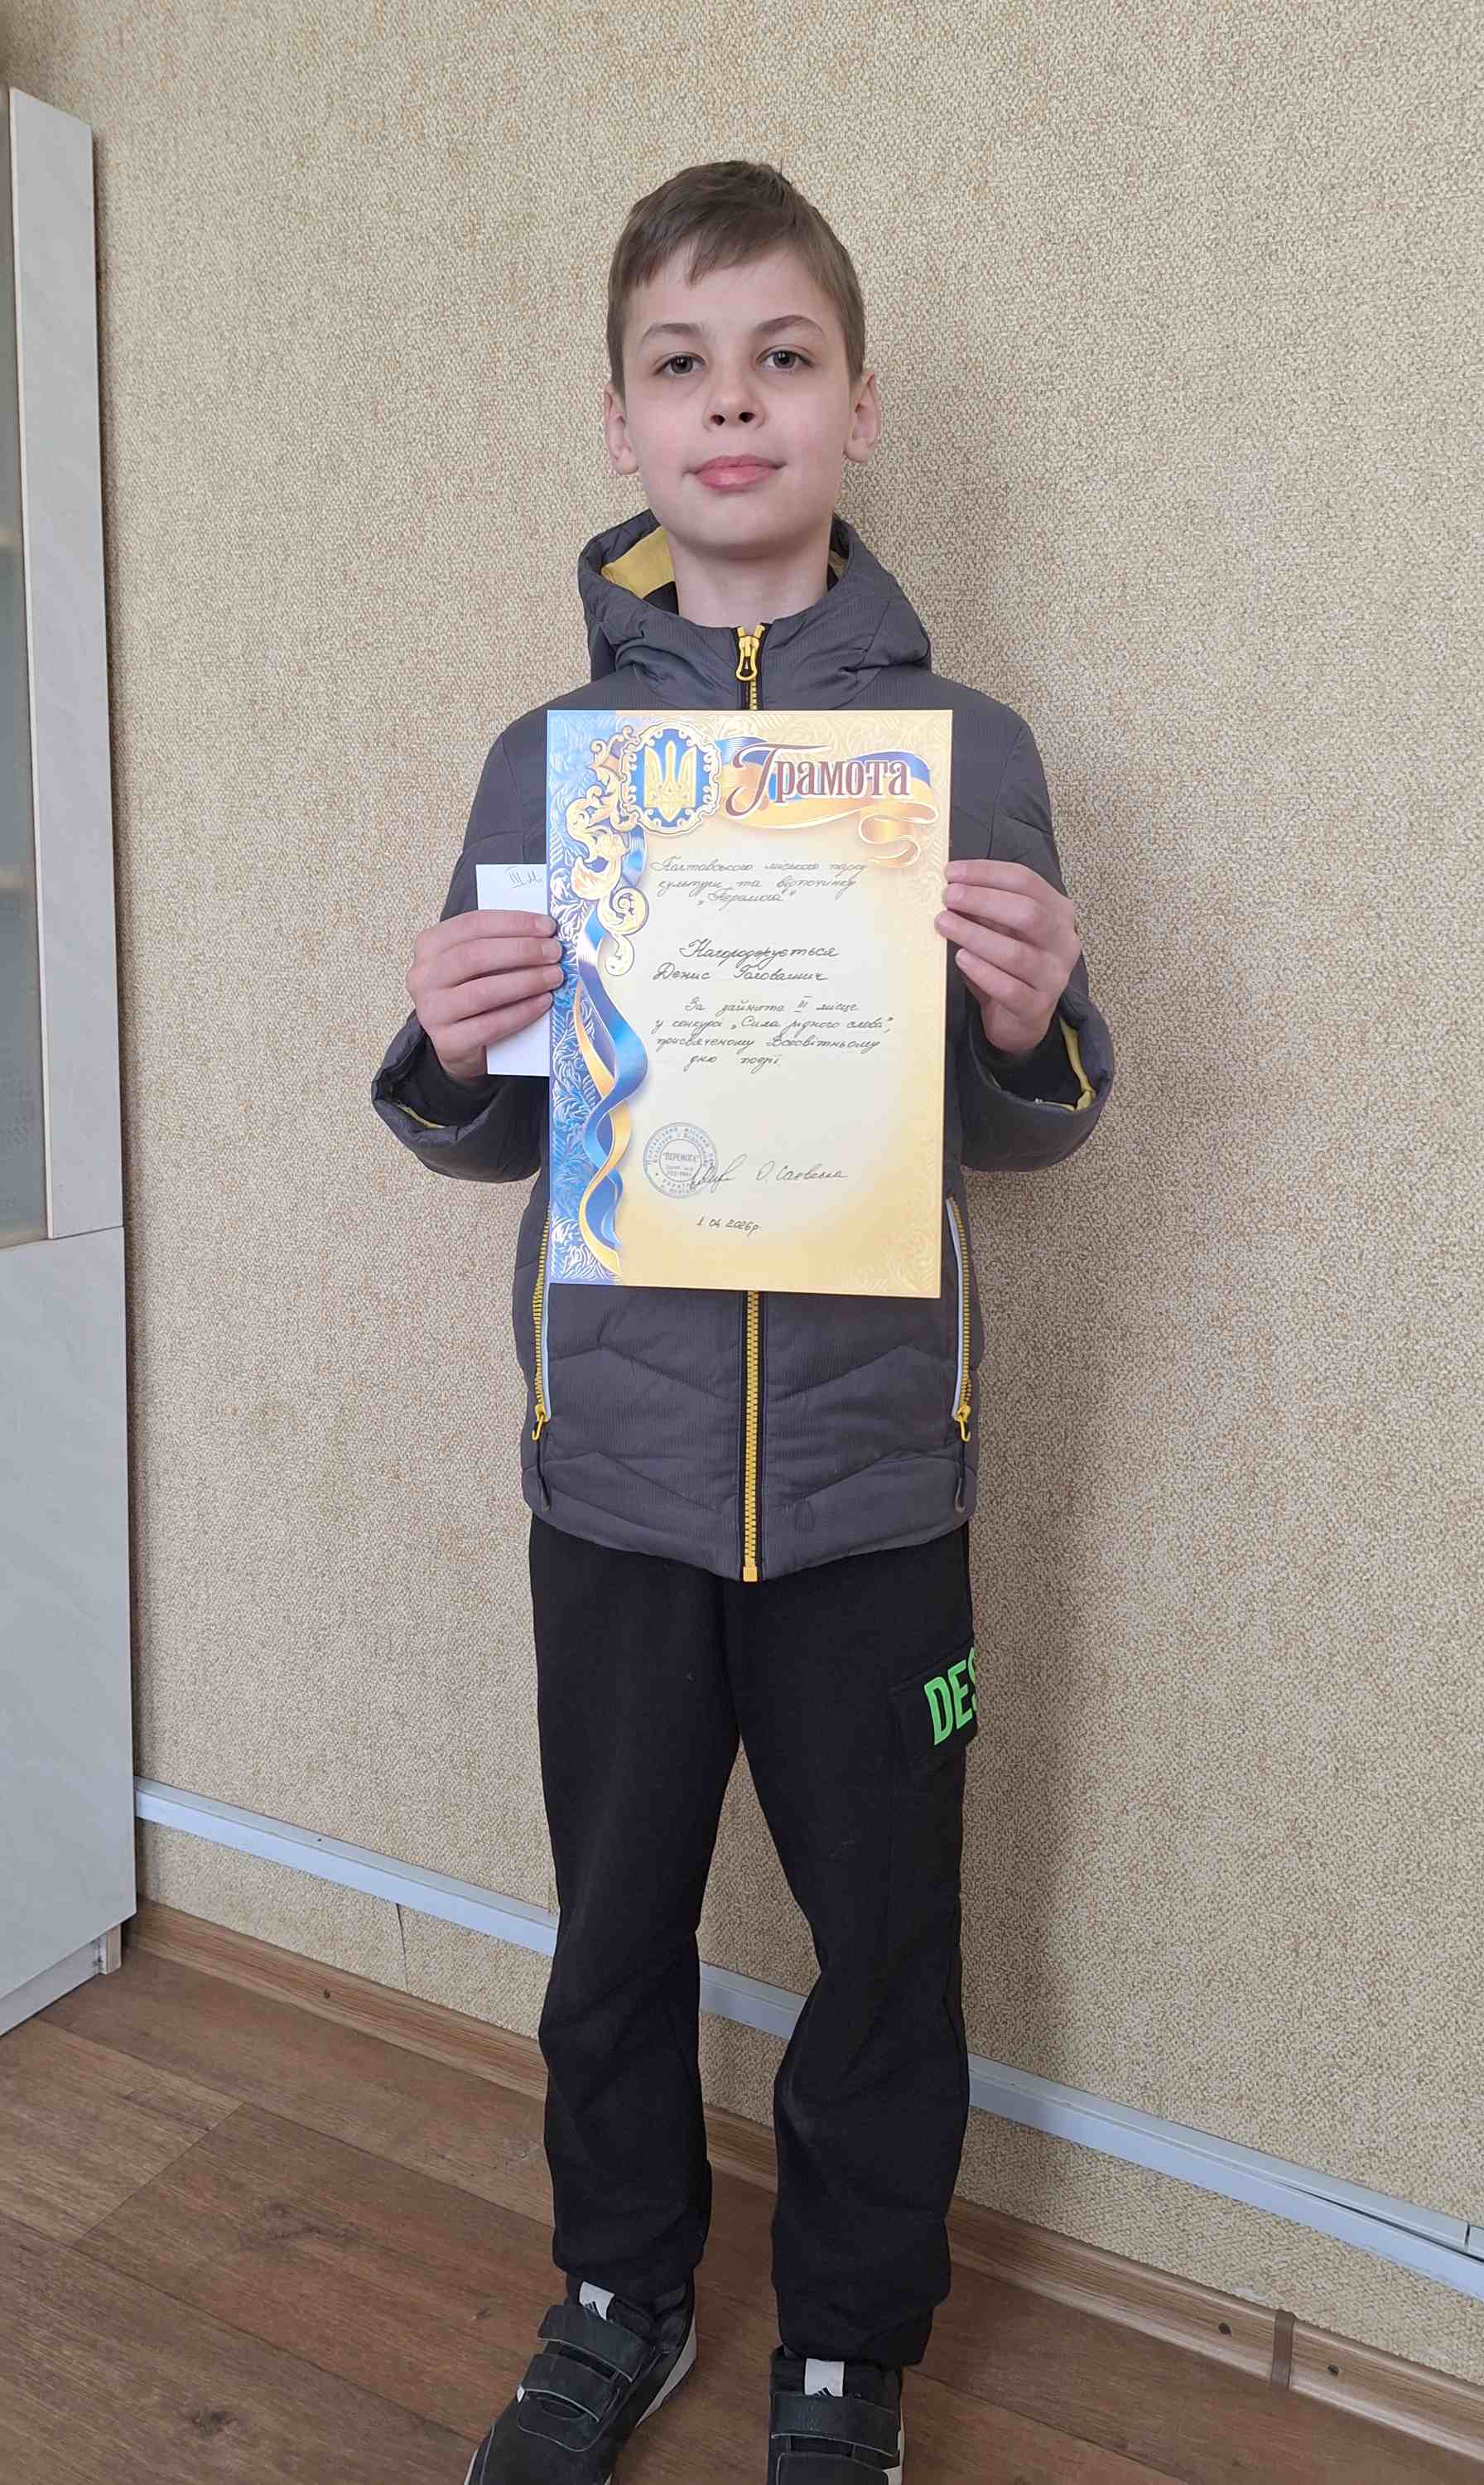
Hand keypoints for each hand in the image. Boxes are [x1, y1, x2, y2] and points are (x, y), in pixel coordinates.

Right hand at [405, 907, 563, 1083]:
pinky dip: (521, 1012)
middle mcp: (423, 976)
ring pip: (482, 991)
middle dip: (521, 951)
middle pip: (475, 956)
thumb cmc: (473, 992)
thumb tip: (545, 933)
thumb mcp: (478, 963)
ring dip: (525, 981)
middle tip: (554, 952)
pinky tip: (543, 1003)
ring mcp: (431, 1011)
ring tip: (554, 976)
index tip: (548, 927)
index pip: (472, 925)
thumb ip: (500, 944)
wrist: (459, 1044)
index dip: (513, 923)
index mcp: (430, 945)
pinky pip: (489, 1025)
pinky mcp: (447, 1042)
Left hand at [937, 860, 1081, 1058]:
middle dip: (982, 901)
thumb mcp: (1002, 930)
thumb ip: (987, 909)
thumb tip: (952, 884)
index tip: (951, 872)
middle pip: (1027, 913)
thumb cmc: (1009, 965)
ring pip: (1016, 953)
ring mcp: (1053, 977)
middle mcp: (1063, 942)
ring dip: (975, 935)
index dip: (986, 873)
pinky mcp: (1037, 1007)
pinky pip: (1009, 988)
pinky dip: (982, 971)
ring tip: (944, 924)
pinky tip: (961, 958)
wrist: (1021, 1018)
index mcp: (1058, 913)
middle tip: (948, 897)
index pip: (1026, 882)